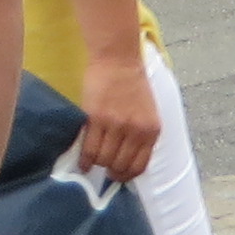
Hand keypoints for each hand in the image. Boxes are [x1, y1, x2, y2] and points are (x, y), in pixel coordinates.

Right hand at [72, 47, 162, 184]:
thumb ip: (141, 134)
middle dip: (111, 171)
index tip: (118, 176)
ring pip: (104, 159)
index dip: (127, 176)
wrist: (118, 58)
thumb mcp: (148, 111)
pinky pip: (90, 148)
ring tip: (93, 162)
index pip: (140, 166)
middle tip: (104, 170)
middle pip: (120, 165)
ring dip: (97, 164)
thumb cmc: (132, 83)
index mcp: (151, 130)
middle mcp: (135, 130)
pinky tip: (82, 162)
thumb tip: (128, 159)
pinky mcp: (96, 118)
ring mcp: (116, 125)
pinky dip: (85, 159)